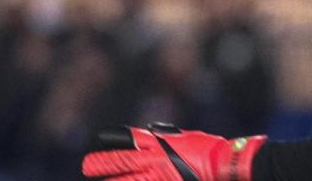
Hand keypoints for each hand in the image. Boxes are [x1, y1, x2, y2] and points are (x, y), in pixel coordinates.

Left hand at [82, 123, 265, 180]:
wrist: (223, 164)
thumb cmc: (208, 149)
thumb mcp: (186, 138)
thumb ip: (167, 139)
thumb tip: (154, 136)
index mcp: (159, 142)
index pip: (130, 138)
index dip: (114, 138)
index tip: (102, 137)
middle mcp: (153, 158)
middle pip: (119, 160)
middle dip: (101, 164)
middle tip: (88, 166)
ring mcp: (158, 174)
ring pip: (125, 179)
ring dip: (111, 180)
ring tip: (97, 178)